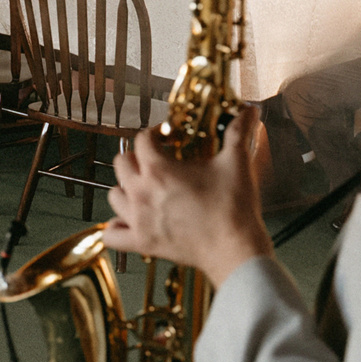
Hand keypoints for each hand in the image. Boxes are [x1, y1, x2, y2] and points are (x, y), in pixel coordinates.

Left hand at [100, 109, 272, 286]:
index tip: (168, 137)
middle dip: (137, 156)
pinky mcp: (142, 243)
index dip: (155, 133)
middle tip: (155, 159)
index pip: (142, 140)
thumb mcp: (236, 164)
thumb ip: (239, 133)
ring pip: (113, 194)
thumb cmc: (234, 210)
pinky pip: (112, 234)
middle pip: (121, 163)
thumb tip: (248, 111)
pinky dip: (116, 227)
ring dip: (125, 187)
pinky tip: (129, 220)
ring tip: (144, 187)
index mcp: (159, 170)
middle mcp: (141, 193)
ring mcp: (138, 219)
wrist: (236, 250)